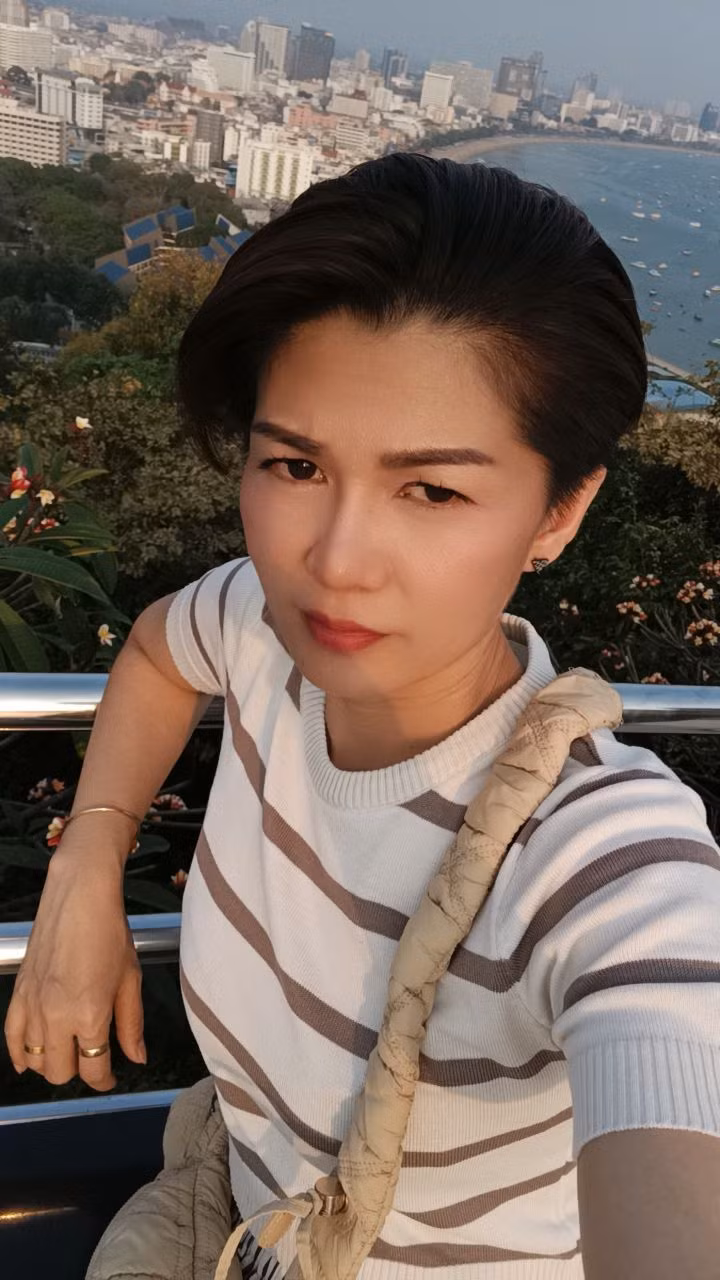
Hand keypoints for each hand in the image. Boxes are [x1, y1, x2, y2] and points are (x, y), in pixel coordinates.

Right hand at [4, 843, 145, 1090]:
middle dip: (79, 1071)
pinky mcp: (18, 994)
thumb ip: (131, 1024)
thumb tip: (137, 1057)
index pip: (93, 1069)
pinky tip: (28, 1060)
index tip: (110, 1077)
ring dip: (52, 1063)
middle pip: (60, 1072)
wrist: (79, 896)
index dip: (104, 1080)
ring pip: (35, 1061)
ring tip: (68, 1052)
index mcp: (89, 1014)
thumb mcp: (130, 979)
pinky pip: (11, 1039)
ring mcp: (32, 1006)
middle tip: (92, 1058)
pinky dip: (19, 1054)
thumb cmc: (110, 932)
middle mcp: (56, 1016)